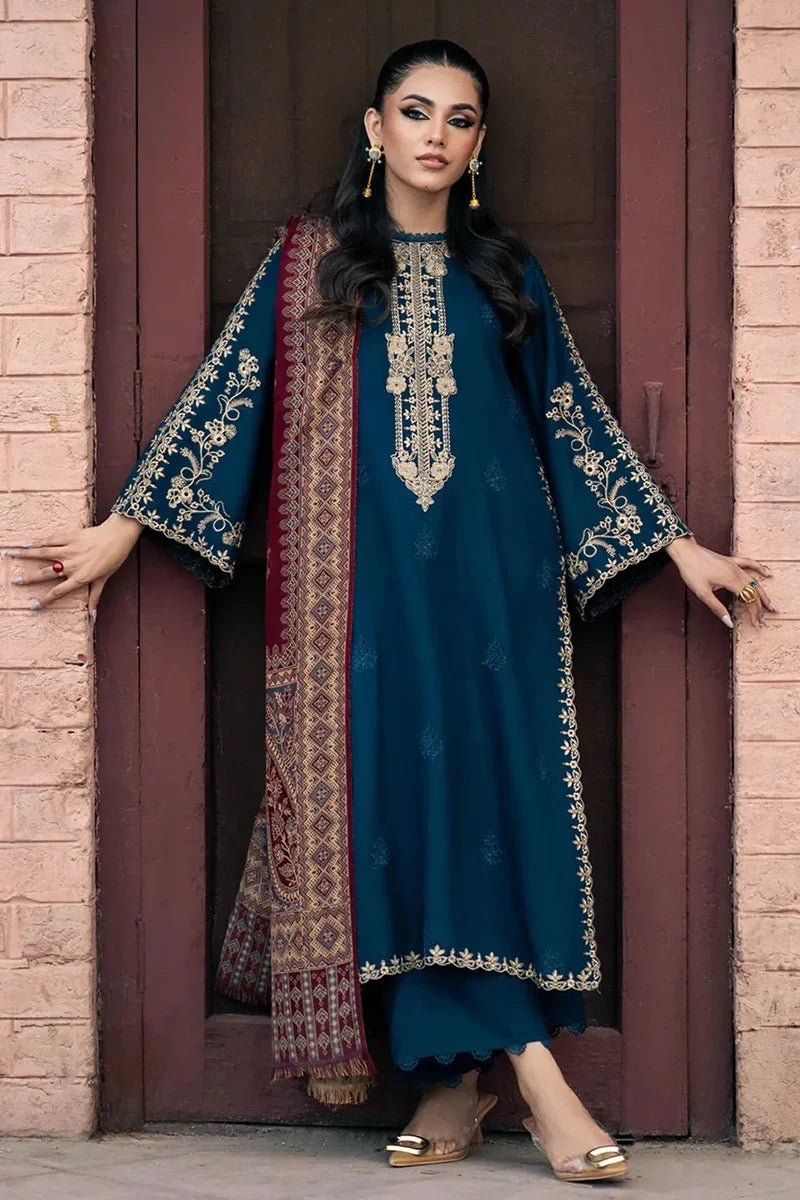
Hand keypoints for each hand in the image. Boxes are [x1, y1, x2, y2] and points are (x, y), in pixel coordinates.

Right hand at [4, 512, 142, 619]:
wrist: (118, 536)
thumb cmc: (114, 558)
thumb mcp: (104, 579)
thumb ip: (96, 596)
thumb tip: (93, 616)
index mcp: (80, 577)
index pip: (59, 592)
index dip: (46, 600)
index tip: (34, 606)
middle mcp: (72, 565)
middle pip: (45, 573)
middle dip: (28, 578)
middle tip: (14, 581)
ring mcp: (69, 550)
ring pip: (43, 553)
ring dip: (26, 555)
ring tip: (10, 554)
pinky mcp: (70, 537)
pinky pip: (51, 540)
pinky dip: (38, 542)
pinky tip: (27, 543)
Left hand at [666, 534, 774, 628]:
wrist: (686, 552)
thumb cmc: (692, 571)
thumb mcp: (702, 593)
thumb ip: (717, 608)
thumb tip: (728, 622)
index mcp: (731, 581)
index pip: (749, 599)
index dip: (754, 612)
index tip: (756, 622)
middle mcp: (736, 572)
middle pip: (753, 591)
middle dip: (760, 606)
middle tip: (764, 618)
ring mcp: (735, 565)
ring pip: (754, 580)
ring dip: (762, 593)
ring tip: (769, 604)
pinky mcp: (731, 561)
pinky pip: (749, 564)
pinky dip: (760, 568)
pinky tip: (767, 573)